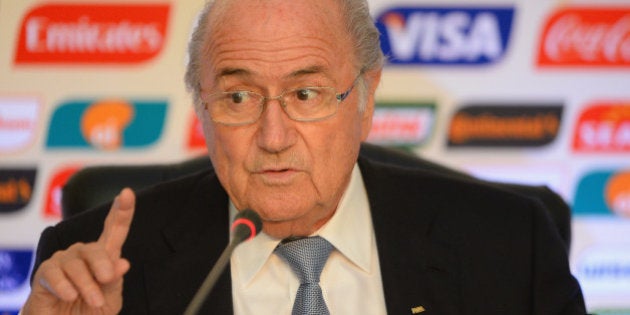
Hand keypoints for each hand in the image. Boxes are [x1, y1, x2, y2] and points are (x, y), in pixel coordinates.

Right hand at [22, 188, 135, 314]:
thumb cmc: (89, 310)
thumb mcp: (109, 299)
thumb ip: (115, 281)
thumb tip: (123, 263)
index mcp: (104, 256)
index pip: (114, 229)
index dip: (122, 211)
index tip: (127, 193)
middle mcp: (83, 253)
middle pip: (95, 249)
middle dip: (103, 265)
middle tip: (106, 281)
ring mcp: (63, 260)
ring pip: (76, 264)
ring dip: (86, 284)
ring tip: (92, 301)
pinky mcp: (45, 273)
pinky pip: (55, 273)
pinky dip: (65, 286)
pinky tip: (69, 295)